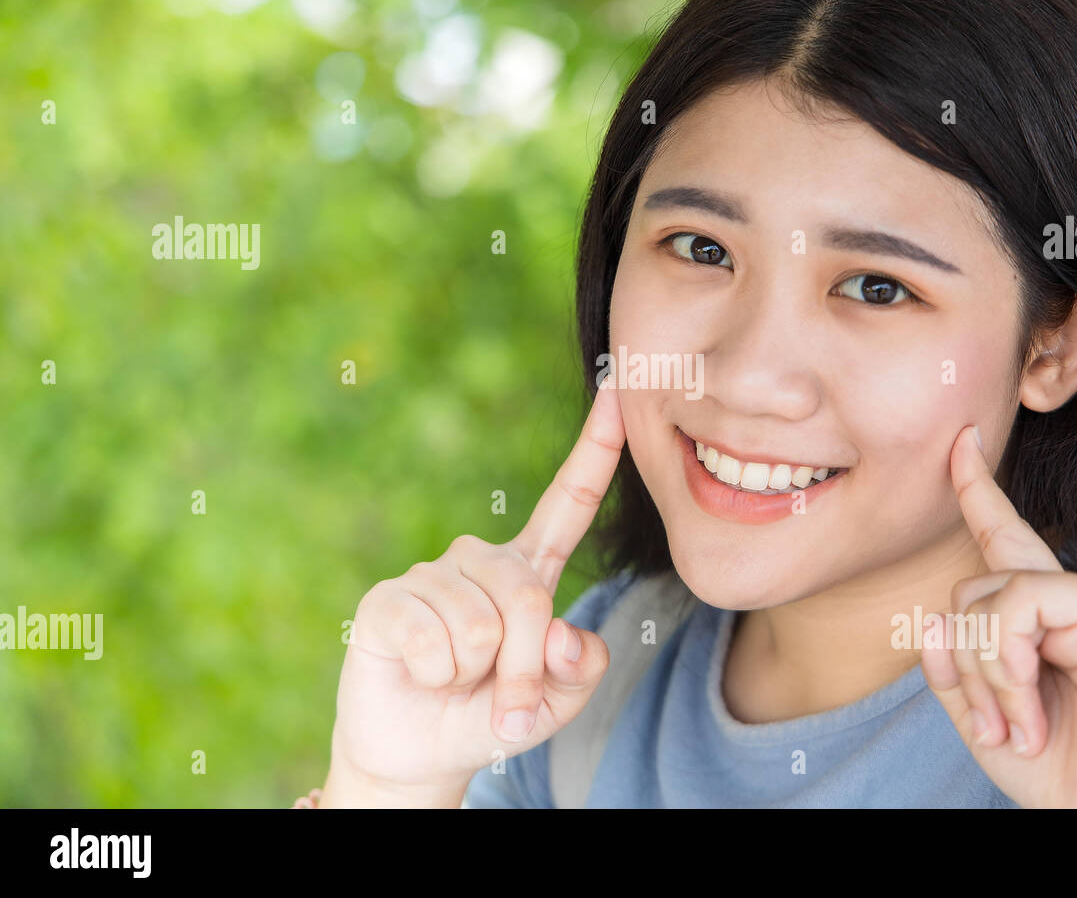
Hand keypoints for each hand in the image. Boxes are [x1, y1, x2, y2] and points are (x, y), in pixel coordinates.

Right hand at [321, 385, 623, 806]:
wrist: (421, 754)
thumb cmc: (493, 714)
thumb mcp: (557, 702)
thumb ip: (579, 668)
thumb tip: (557, 631)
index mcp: (529, 570)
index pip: (569, 504)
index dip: (596, 450)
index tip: (620, 391)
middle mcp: (481, 559)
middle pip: (528, 599)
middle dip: (524, 668)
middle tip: (506, 705)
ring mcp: (432, 575)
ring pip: (481, 626)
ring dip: (476, 676)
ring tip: (454, 681)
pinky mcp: (387, 599)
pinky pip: (431, 638)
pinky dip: (434, 673)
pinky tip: (420, 673)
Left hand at [918, 425, 1076, 807]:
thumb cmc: (1056, 769)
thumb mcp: (980, 716)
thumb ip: (950, 666)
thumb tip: (928, 618)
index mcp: (1042, 615)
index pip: (1001, 540)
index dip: (976, 491)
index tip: (958, 444)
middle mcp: (1068, 595)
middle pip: (967, 589)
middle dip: (965, 665)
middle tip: (996, 726)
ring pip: (986, 597)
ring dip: (987, 674)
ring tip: (1021, 725)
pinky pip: (1018, 603)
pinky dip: (1008, 664)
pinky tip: (1032, 708)